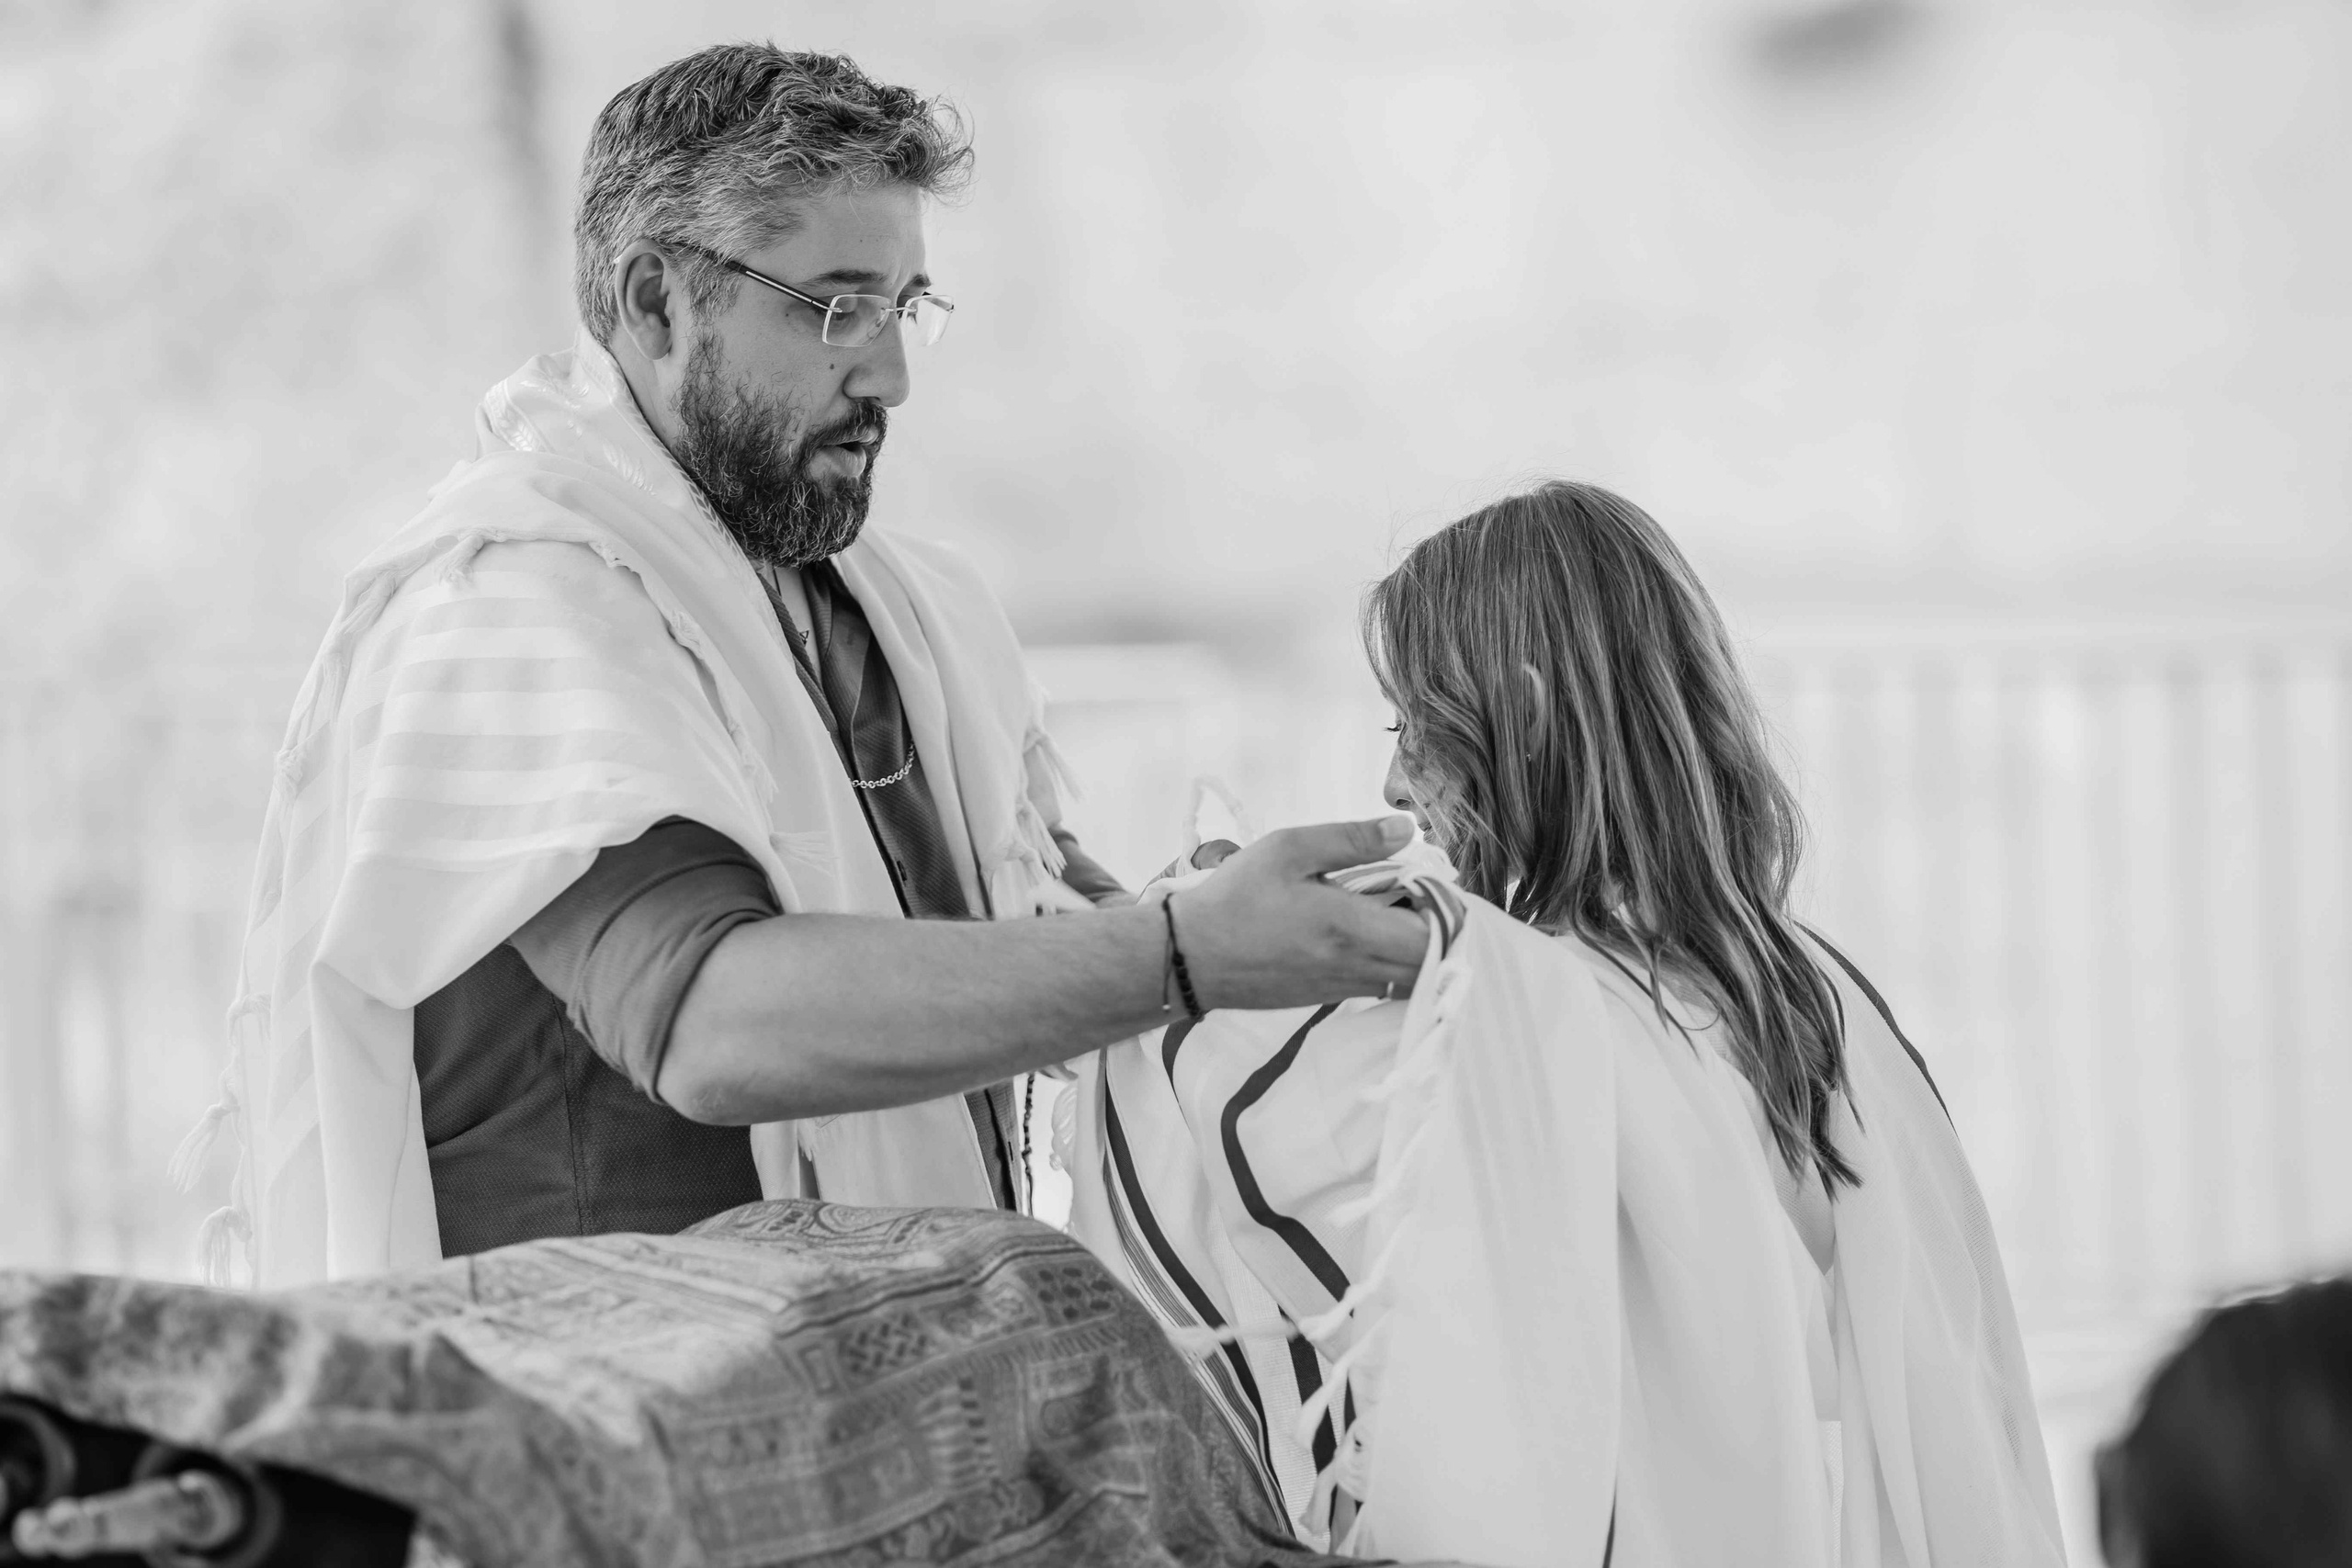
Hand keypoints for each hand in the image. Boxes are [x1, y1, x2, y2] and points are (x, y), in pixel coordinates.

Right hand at [1168, 817, 1426, 1008]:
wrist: (1190, 957)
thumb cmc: (1236, 898)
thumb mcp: (1288, 849)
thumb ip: (1352, 839)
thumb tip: (1406, 828)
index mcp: (1351, 929)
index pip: (1432, 935)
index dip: (1449, 912)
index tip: (1436, 882)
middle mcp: (1356, 966)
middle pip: (1432, 965)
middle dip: (1442, 932)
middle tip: (1427, 896)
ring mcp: (1344, 988)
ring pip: (1412, 980)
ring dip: (1420, 950)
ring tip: (1402, 912)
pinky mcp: (1330, 997)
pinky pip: (1384, 985)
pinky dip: (1396, 963)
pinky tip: (1374, 933)